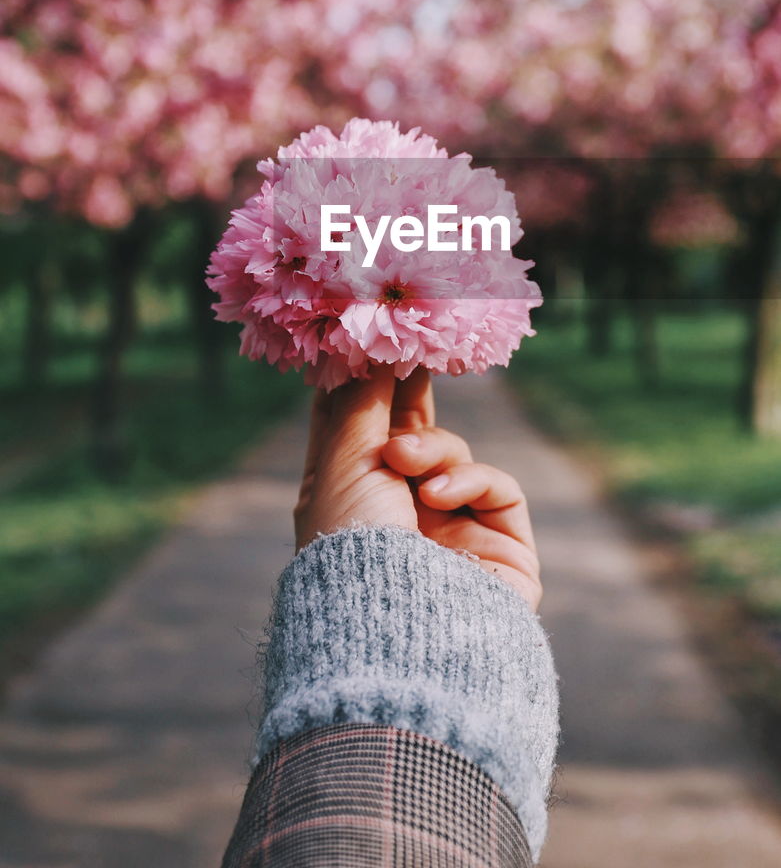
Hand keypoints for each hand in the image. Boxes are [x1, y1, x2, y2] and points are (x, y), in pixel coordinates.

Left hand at [294, 363, 541, 609]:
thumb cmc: (351, 551)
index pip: (355, 427)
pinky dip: (471, 480)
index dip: (362, 382)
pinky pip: (497, 489)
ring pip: (452, 453)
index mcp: (348, 497)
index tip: (369, 339)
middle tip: (415, 350)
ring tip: (405, 464)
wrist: (397, 636)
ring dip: (431, 449)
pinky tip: (440, 495)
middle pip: (409, 434)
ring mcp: (450, 531)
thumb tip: (371, 348)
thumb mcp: (342, 464)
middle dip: (408, 396)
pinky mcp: (499, 547)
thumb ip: (362, 399)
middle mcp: (396, 513)